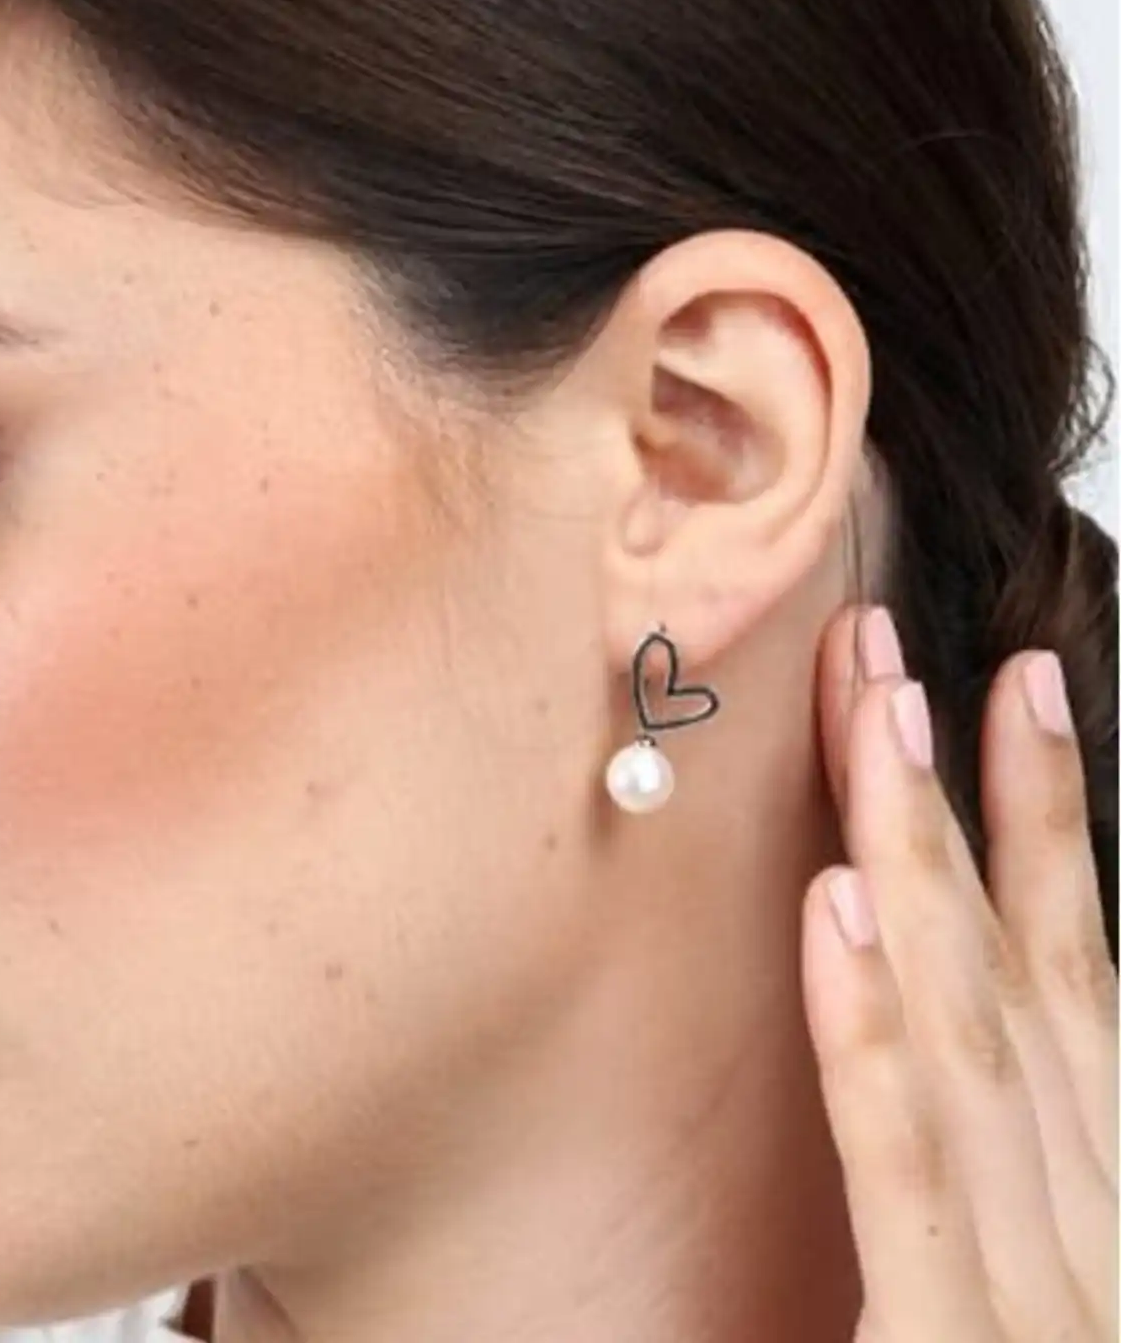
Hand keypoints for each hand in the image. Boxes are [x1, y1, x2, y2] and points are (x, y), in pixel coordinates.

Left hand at [805, 604, 1116, 1341]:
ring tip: (881, 719)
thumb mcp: (1017, 1292)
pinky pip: (910, 1177)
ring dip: (922, 864)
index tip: (1011, 697)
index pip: (1075, 985)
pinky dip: (876, 1037)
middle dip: (969, 799)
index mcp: (1102, 1211)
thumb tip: (917, 1005)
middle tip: (911, 651)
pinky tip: (834, 918)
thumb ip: (979, 1172)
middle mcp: (1092, 1233)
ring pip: (976, 1037)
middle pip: (1026, 974)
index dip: (1049, 832)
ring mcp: (1042, 1297)